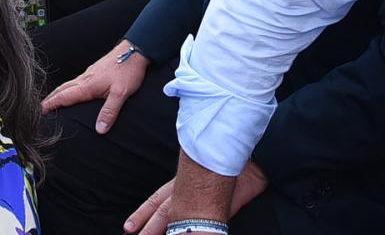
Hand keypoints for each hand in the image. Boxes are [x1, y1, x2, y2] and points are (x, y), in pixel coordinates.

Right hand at [42, 40, 149, 130]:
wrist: (135, 50)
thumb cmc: (128, 70)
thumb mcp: (121, 94)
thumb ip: (109, 112)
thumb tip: (100, 129)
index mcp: (88, 85)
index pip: (64, 96)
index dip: (51, 104)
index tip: (40, 112)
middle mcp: (85, 78)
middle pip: (62, 89)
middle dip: (50, 99)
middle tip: (40, 108)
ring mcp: (90, 73)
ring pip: (69, 84)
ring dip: (58, 93)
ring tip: (52, 101)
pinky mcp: (95, 70)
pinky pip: (77, 81)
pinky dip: (68, 87)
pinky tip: (73, 90)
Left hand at [124, 161, 269, 234]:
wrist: (256, 157)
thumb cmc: (235, 159)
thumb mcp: (211, 172)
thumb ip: (198, 184)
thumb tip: (193, 195)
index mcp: (185, 181)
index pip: (158, 199)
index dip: (143, 213)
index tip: (128, 226)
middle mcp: (189, 190)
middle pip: (162, 210)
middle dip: (145, 225)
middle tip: (129, 234)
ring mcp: (203, 200)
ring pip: (175, 218)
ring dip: (160, 230)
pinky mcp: (218, 209)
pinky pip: (202, 227)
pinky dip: (189, 233)